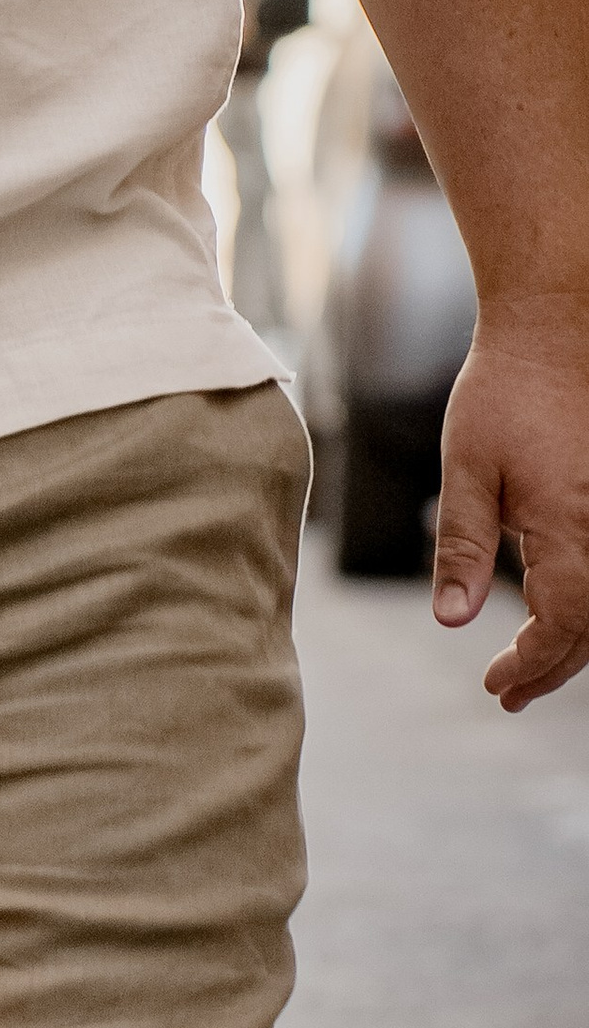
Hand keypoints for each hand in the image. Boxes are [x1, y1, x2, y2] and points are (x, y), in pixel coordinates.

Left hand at [431, 298, 588, 707]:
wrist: (555, 332)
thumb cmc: (504, 393)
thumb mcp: (465, 470)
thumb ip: (462, 548)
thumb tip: (452, 619)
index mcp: (572, 528)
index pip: (563, 626)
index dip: (530, 665)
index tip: (494, 685)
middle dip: (552, 668)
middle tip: (509, 695)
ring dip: (575, 642)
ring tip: (531, 671)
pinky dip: (588, 604)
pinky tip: (560, 615)